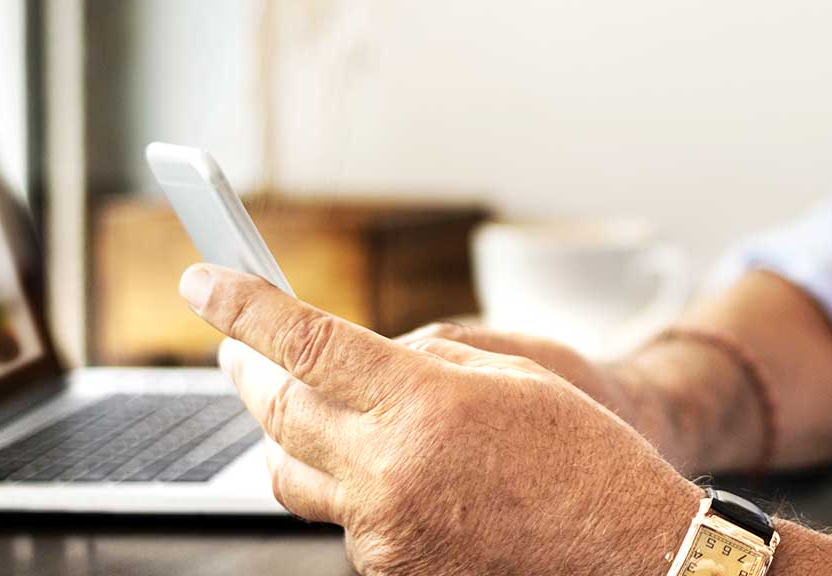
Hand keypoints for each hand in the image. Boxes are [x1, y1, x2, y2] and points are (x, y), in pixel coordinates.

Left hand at [181, 264, 699, 575]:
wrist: (627, 551)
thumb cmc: (586, 455)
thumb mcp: (512, 373)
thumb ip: (423, 360)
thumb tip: (361, 356)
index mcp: (423, 403)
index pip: (304, 344)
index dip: (243, 309)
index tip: (203, 283)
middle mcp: (389, 469)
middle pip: (279, 411)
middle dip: (245, 370)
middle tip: (230, 346)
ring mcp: (382, 529)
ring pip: (292, 474)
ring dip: (284, 436)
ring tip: (294, 408)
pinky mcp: (389, 570)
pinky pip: (340, 519)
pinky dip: (345, 488)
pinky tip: (383, 473)